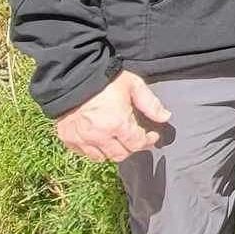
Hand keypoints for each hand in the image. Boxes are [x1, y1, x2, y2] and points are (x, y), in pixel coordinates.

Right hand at [54, 70, 170, 162]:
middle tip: (135, 138)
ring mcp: (81, 139)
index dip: (148, 141)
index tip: (152, 135)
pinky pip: (84, 153)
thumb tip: (165, 117)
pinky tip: (98, 138)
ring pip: (102, 158)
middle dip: (131, 148)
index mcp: (117, 124)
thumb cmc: (105, 79)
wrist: (71, 75)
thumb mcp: (133, 85)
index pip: (137, 144)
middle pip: (120, 155)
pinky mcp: (68, 139)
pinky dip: (93, 149)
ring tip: (117, 139)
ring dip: (112, 151)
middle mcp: (99, 136)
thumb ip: (150, 103)